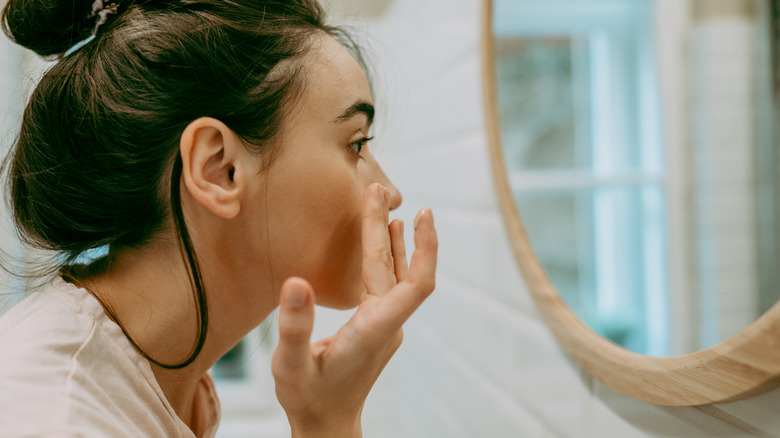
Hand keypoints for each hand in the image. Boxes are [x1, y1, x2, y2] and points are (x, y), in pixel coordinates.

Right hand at [272, 183, 437, 437]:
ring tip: (385, 205)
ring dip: (392, 240)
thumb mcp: (291, 365)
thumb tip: (296, 282)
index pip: (415, 285)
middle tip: (376, 189)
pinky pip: (388, 284)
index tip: (421, 215)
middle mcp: (387, 324)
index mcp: (375, 329)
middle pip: (398, 269)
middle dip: (389, 228)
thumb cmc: (308, 398)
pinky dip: (387, 257)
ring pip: (395, 275)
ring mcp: (385, 325)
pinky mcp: (377, 325)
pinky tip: (385, 240)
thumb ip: (294, 326)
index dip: (423, 249)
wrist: (326, 425)